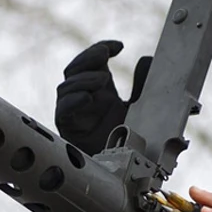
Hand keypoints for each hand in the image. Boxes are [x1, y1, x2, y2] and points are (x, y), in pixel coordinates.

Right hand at [55, 39, 149, 154]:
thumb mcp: (142, 105)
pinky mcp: (70, 128)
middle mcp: (85, 97)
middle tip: (105, 54)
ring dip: (84, 79)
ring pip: (66, 86)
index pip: (93, 61)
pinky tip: (89, 98)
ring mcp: (75, 111)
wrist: (127, 165)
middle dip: (88, 57)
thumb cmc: (132, 137)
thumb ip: (143, 84)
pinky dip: (74, 101)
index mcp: (101, 89)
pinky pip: (64, 110)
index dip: (101, 49)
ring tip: (104, 80)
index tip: (119, 46)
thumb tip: (147, 59)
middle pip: (75, 69)